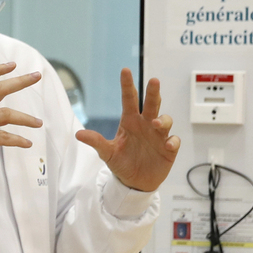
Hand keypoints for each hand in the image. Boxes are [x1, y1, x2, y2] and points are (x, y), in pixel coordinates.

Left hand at [75, 69, 179, 191]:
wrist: (135, 182)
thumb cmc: (122, 163)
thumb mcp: (107, 153)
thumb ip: (96, 142)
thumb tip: (78, 135)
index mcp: (130, 122)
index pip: (129, 99)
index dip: (127, 85)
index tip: (125, 70)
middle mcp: (146, 124)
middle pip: (151, 104)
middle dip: (153, 92)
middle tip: (153, 81)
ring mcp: (159, 135)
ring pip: (165, 119)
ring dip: (163, 119)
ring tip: (155, 123)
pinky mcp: (168, 148)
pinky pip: (174, 140)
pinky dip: (172, 141)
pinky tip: (168, 144)